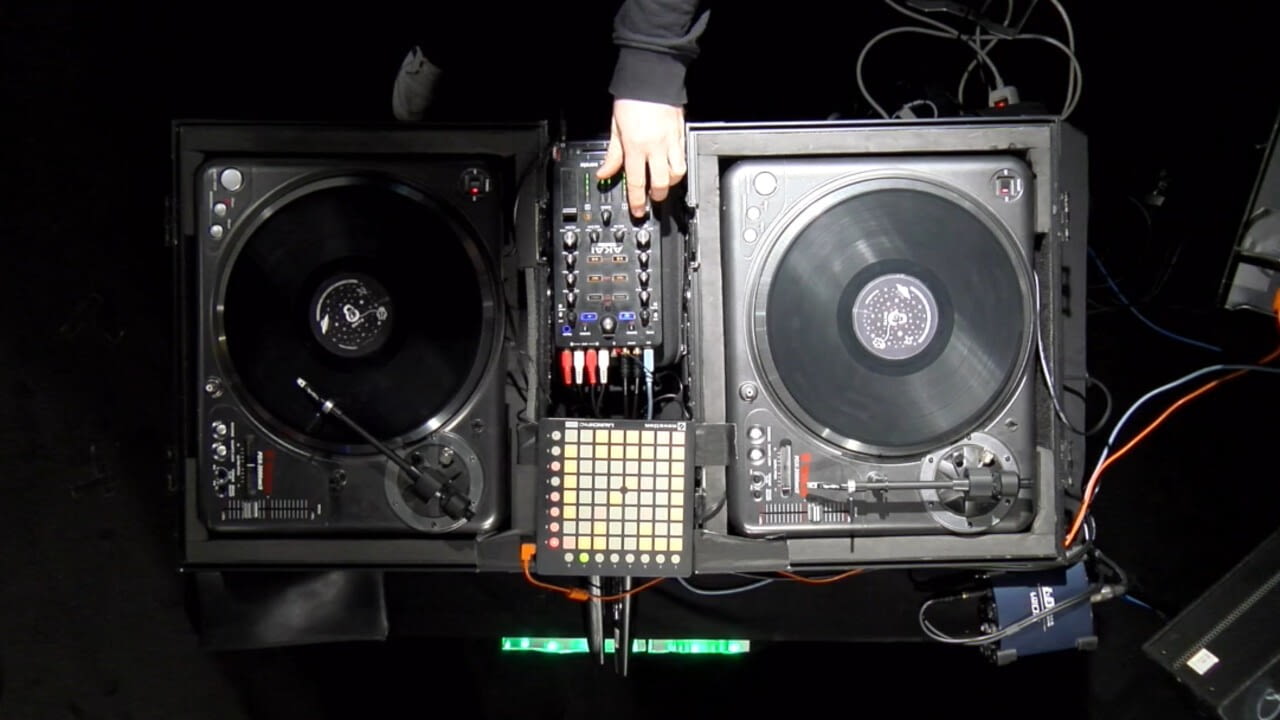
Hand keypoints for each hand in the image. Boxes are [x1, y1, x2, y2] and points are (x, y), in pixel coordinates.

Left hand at [596, 99, 686, 218]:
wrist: (651, 76)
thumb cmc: (632, 98)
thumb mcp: (615, 127)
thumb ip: (612, 154)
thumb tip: (604, 172)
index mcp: (635, 146)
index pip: (637, 182)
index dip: (637, 201)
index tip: (638, 211)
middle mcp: (655, 146)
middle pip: (661, 183)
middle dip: (657, 195)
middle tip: (652, 198)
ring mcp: (671, 141)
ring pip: (678, 172)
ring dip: (671, 182)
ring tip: (663, 181)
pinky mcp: (681, 133)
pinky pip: (683, 156)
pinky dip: (678, 165)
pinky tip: (672, 165)